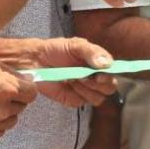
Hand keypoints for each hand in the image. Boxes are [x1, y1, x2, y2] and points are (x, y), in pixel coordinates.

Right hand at [0, 52, 36, 138]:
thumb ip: (10, 72)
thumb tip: (25, 79)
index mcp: (8, 88)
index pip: (32, 93)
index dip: (25, 88)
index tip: (18, 85)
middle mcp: (3, 108)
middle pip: (21, 106)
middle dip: (14, 98)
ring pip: (11, 120)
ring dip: (6, 112)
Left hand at [4, 37, 118, 107]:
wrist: (35, 61)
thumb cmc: (56, 49)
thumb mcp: (75, 45)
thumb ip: (92, 52)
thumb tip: (107, 64)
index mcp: (98, 62)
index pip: (114, 72)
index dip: (110, 75)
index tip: (99, 74)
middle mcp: (95, 77)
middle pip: (109, 88)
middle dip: (97, 84)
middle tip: (82, 76)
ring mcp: (86, 90)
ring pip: (98, 98)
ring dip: (85, 89)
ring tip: (72, 77)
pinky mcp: (74, 99)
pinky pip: (82, 102)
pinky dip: (75, 94)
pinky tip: (66, 84)